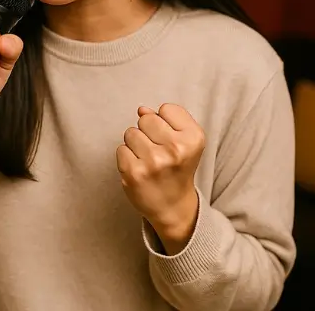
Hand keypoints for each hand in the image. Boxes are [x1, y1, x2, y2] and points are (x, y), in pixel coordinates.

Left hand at [116, 104, 205, 250]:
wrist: (173, 206)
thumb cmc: (178, 169)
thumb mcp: (187, 141)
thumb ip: (168, 120)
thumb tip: (141, 110)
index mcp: (193, 138)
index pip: (166, 109)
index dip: (166, 122)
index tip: (171, 139)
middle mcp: (176, 149)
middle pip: (146, 119)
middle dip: (148, 131)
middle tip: (158, 151)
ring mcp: (154, 162)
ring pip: (130, 132)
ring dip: (136, 144)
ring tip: (148, 160)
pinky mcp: (134, 173)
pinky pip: (121, 149)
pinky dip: (127, 158)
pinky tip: (140, 169)